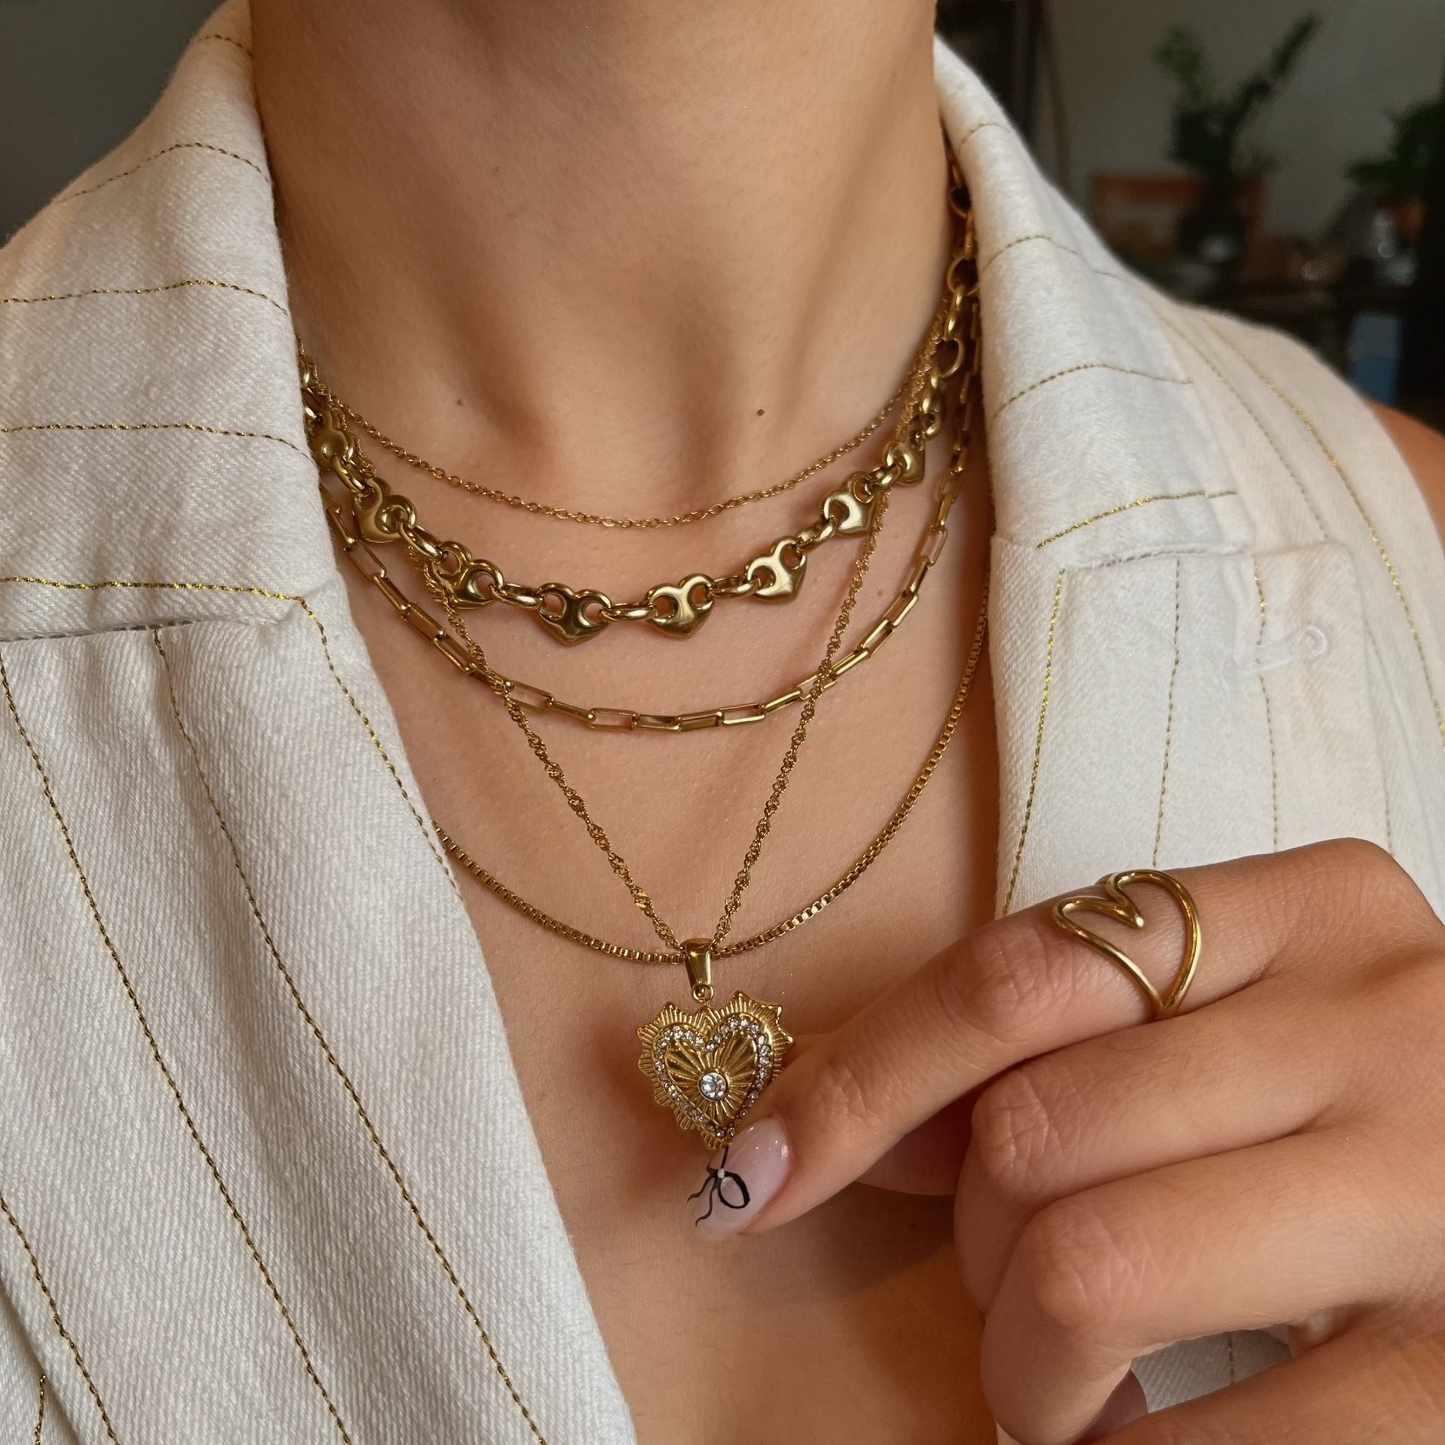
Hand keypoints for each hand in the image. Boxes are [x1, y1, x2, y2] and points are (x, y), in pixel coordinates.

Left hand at [706, 840, 1444, 1442]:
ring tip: (1054, 1385)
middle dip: (976, 1246)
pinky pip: (1216, 1443)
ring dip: (1025, 1361)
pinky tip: (1116, 1444)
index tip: (751, 1176)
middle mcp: (1384, 1020)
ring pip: (1095, 1266)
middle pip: (1039, 1128)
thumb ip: (1050, 1049)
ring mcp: (1438, 1186)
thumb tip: (827, 1129)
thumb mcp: (1229, 1027)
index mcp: (1310, 910)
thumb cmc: (1352, 1107)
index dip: (856, 1085)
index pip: (1014, 979)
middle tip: (1011, 1293)